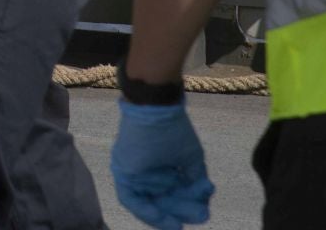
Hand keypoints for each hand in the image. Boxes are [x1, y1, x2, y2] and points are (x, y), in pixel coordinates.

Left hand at [111, 100, 213, 229]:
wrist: (156, 107)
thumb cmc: (173, 129)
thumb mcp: (191, 158)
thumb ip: (195, 180)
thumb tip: (204, 199)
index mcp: (158, 169)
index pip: (170, 196)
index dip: (186, 208)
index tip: (203, 214)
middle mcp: (142, 174)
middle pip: (160, 202)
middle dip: (182, 212)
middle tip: (202, 216)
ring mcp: (130, 173)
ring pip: (149, 203)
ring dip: (169, 212)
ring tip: (190, 214)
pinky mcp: (121, 172)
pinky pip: (131, 200)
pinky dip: (148, 211)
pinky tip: (166, 218)